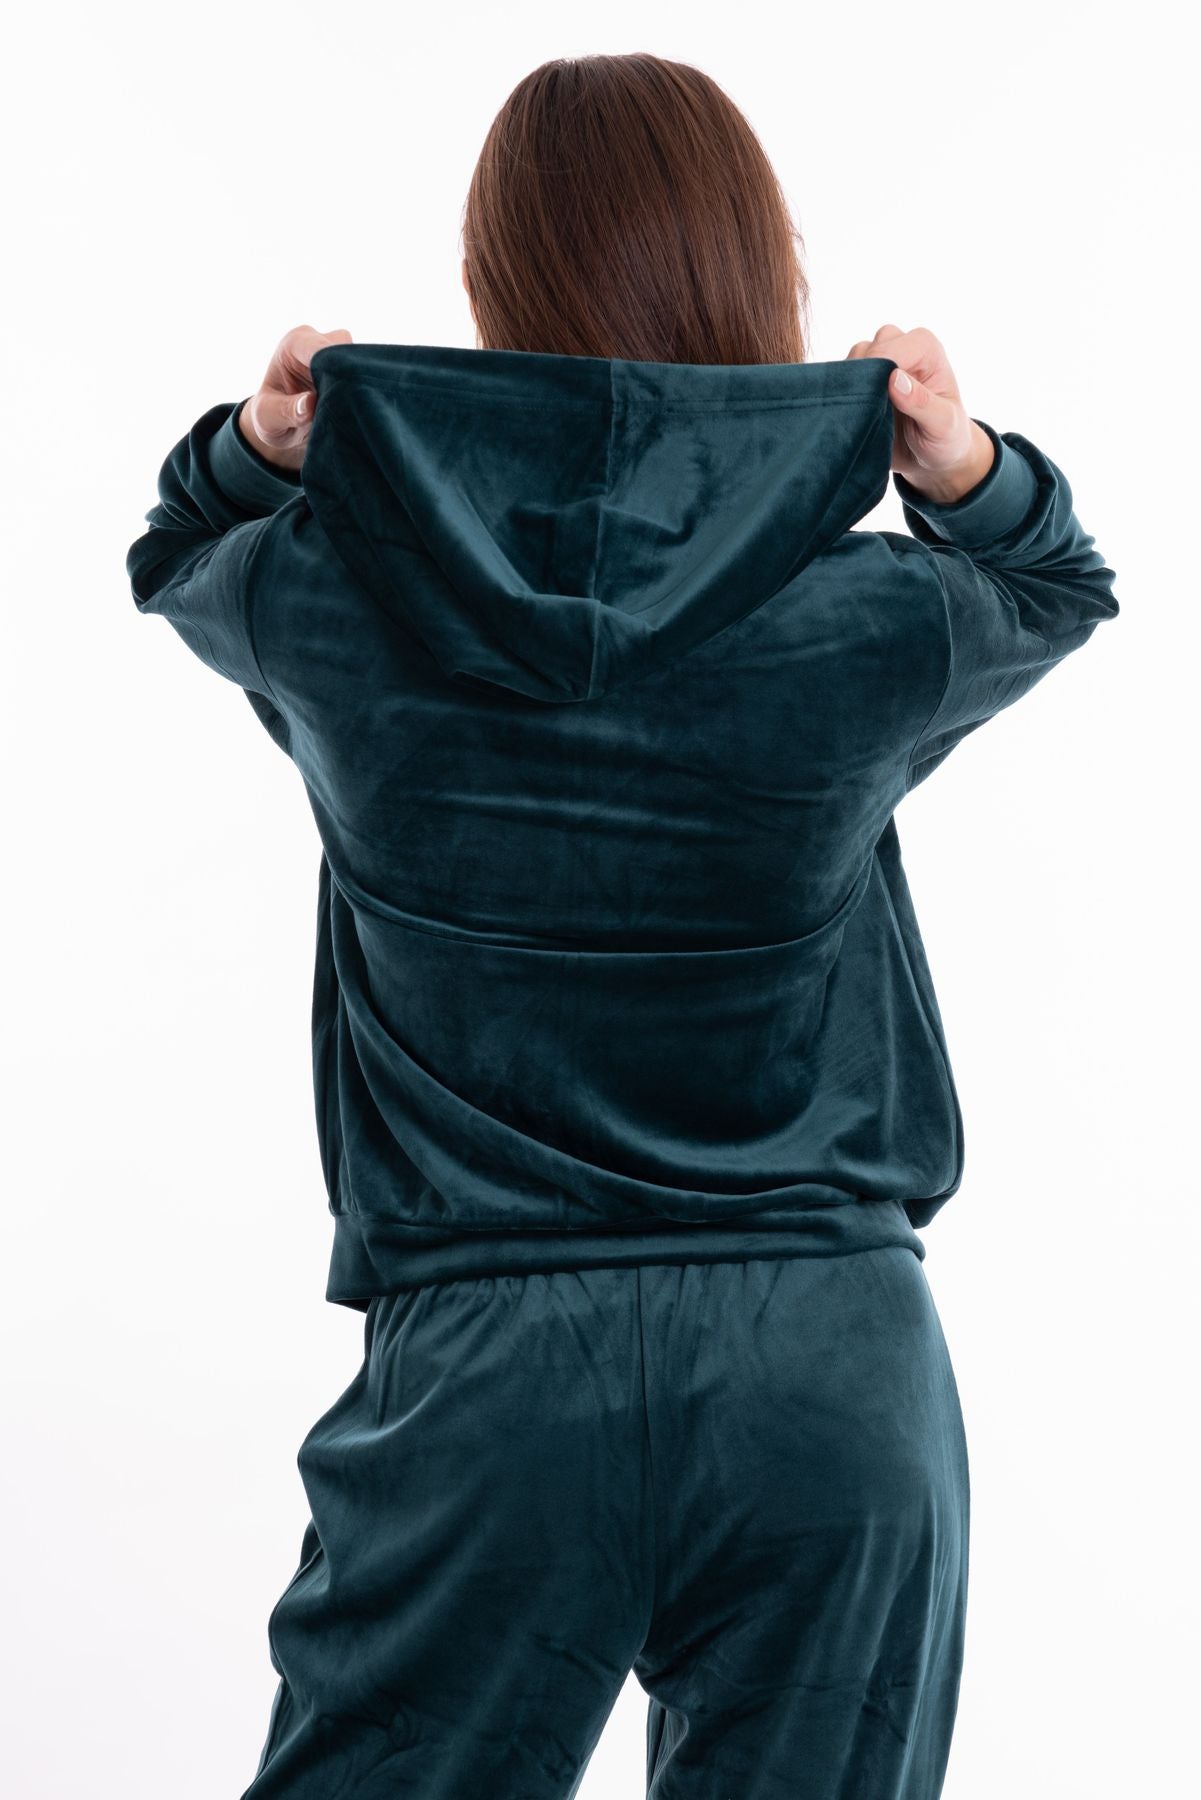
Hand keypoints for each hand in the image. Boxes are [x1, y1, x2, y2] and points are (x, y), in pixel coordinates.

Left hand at [238, 324, 352, 470]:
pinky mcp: (352, 365)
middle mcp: (318, 340)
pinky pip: (368, 373)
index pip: (320, 349)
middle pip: (346, 353)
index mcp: (294, 344)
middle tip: (346, 408)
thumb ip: (285, 411)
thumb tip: (309, 403)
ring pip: (362, 362)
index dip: (334, 368)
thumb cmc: (270, 418)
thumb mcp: (267, 418)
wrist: (285, 426)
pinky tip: (357, 408)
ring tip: (347, 410)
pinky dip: (365, 390)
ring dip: (358, 386)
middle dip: (348, 380)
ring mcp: (338, 351)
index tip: (344, 390)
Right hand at [846, 324, 994, 503]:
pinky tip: (855, 419)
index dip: (875, 376)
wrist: (932, 459)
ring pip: (849, 365)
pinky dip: (843, 400)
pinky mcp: (862, 380)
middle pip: (864, 353)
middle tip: (870, 416)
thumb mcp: (943, 425)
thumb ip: (922, 402)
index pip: (887, 350)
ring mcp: (879, 361)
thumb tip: (894, 379)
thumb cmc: (946, 438)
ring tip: (867, 419)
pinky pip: (840, 383)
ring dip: (852, 393)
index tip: (875, 407)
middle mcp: (900, 346)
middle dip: (862, 384)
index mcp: (925, 347)